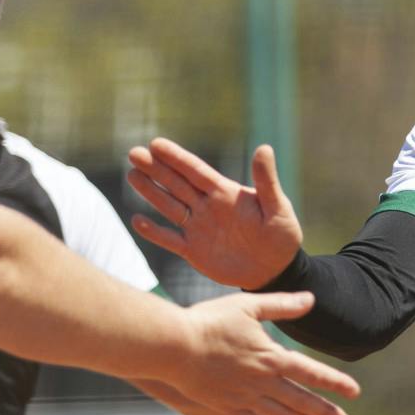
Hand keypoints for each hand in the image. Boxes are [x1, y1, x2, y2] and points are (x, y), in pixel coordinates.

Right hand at [129, 140, 303, 289]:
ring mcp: (199, 228)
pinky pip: (170, 239)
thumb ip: (266, 181)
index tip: (156, 144)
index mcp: (226, 193)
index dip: (176, 158)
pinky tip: (136, 220)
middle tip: (133, 153)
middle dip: (155, 169)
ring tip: (132, 175)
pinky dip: (154, 232)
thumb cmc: (282, 236)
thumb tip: (264, 148)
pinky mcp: (194, 251)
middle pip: (176, 184)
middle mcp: (207, 206)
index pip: (196, 171)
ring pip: (169, 206)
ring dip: (151, 192)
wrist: (275, 270)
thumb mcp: (278, 207)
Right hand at [172, 290, 358, 414]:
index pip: (311, 370)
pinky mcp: (227, 406)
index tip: (354, 390)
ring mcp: (245, 397)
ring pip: (281, 414)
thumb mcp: (248, 306)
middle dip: (324, 410)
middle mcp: (263, 381)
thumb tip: (311, 299)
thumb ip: (281, 305)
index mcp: (271, 356)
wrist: (174, 347)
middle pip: (301, 399)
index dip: (335, 381)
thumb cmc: (209, 321)